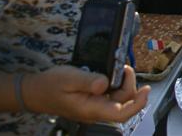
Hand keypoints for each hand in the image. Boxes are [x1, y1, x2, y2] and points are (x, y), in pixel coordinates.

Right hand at [24, 65, 148, 123]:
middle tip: (124, 67)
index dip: (137, 103)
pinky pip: (113, 95)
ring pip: (120, 99)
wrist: (36, 92)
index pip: (121, 114)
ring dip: (124, 83)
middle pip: (124, 104)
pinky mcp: (95, 101)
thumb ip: (88, 81)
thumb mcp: (69, 78)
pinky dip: (117, 83)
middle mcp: (96, 111)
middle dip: (131, 85)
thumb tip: (104, 83)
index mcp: (91, 109)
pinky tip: (112, 73)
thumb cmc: (50, 86)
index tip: (146, 90)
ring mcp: (96, 107)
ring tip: (119, 68)